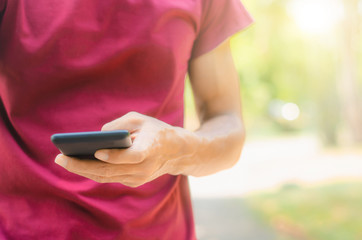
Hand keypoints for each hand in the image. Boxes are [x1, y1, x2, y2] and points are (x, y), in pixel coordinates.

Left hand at [55, 112, 196, 187]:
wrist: (176, 151)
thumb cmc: (156, 131)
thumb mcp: (140, 119)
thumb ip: (119, 125)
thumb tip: (97, 136)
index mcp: (151, 149)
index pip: (132, 157)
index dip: (115, 156)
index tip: (97, 152)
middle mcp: (144, 168)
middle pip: (110, 171)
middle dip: (82, 166)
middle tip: (60, 159)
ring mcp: (139, 178)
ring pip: (106, 177)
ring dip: (83, 170)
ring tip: (63, 161)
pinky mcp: (133, 182)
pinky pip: (109, 178)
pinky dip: (92, 172)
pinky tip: (77, 164)